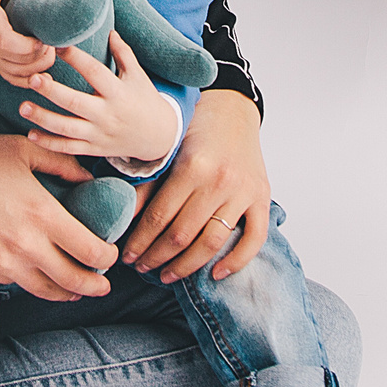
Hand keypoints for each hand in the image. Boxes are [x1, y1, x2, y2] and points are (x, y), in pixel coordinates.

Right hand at [0, 0, 53, 83]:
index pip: (8, 43)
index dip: (30, 45)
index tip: (43, 35)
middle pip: (20, 63)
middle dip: (43, 54)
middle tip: (54, 40)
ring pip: (19, 74)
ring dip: (39, 66)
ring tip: (49, 50)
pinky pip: (13, 79)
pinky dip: (29, 79)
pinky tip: (42, 70)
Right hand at [0, 132, 116, 300]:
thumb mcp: (21, 150)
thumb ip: (61, 164)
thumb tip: (89, 178)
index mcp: (41, 214)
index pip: (91, 251)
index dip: (108, 256)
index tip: (110, 253)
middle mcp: (26, 245)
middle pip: (74, 281)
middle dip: (96, 285)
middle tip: (104, 284)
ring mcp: (2, 263)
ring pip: (46, 291)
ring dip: (67, 292)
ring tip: (76, 290)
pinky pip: (16, 283)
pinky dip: (32, 282)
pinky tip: (37, 274)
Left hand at [17, 33, 182, 164]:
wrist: (158, 136)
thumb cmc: (145, 99)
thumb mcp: (137, 75)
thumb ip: (123, 53)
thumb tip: (109, 30)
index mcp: (118, 92)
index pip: (95, 72)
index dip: (76, 58)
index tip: (56, 45)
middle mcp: (107, 114)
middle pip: (75, 103)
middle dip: (52, 91)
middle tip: (32, 78)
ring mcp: (99, 134)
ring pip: (67, 129)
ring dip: (43, 119)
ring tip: (23, 107)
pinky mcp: (94, 149)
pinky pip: (68, 148)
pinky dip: (49, 143)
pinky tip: (30, 134)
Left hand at [122, 88, 269, 283]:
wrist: (233, 110)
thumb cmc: (196, 128)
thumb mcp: (167, 150)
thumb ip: (148, 184)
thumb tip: (125, 219)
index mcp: (192, 167)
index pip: (159, 217)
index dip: (140, 242)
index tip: (128, 256)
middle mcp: (219, 181)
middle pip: (182, 235)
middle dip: (157, 257)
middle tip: (141, 268)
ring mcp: (243, 192)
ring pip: (212, 243)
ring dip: (186, 266)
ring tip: (167, 275)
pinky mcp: (262, 198)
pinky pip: (254, 239)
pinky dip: (236, 261)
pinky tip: (216, 274)